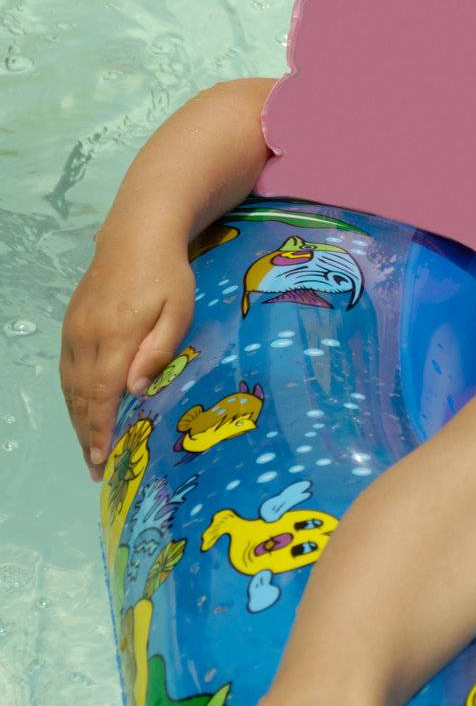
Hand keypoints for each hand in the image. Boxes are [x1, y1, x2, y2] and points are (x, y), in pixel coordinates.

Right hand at [59, 234, 194, 481]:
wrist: (136, 237)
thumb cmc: (168, 275)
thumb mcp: (177, 310)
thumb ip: (158, 350)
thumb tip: (134, 390)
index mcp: (115, 336)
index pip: (103, 393)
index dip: (101, 428)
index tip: (103, 457)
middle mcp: (87, 337)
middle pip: (82, 396)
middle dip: (88, 435)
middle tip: (96, 468)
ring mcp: (75, 331)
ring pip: (70, 386)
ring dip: (78, 420)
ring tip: (89, 449)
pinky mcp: (71, 325)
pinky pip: (67, 370)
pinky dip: (73, 397)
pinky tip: (82, 412)